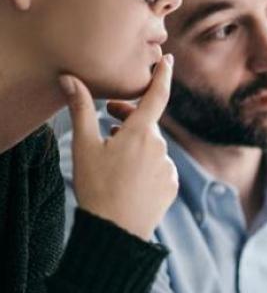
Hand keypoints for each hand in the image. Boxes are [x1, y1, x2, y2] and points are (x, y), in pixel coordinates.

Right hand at [59, 55, 177, 240]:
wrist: (116, 232)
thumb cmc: (97, 187)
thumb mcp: (84, 147)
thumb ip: (80, 109)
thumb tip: (70, 79)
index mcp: (141, 133)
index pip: (157, 95)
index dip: (163, 75)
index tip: (168, 60)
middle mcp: (160, 147)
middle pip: (147, 123)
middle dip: (130, 116)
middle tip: (109, 117)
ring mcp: (168, 168)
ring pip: (152, 147)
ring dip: (136, 144)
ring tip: (114, 154)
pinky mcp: (171, 186)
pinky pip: (159, 167)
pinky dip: (146, 165)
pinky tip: (129, 177)